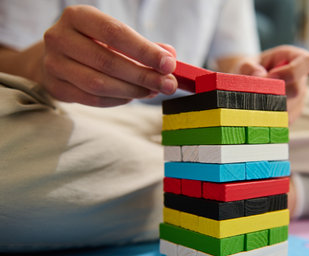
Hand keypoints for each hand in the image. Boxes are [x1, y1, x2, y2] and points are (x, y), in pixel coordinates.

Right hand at [41, 5, 177, 106]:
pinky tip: (133, 96)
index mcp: (78, 16)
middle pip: (108, 62)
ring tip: (153, 91)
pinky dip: (118, 100)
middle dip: (143, 76)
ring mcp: (54, 64)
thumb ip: (143, 45)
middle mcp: (60, 37)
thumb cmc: (93, 43)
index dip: (145, 51)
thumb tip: (170, 56)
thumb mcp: (115, 36)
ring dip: (133, 91)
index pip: (115, 33)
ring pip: (99, 84)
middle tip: (168, 85)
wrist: (57, 57)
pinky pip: (93, 99)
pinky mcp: (56, 88)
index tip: (169, 64)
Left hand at [236, 45, 308, 123]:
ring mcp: (300, 98)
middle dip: (274, 93)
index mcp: (296, 58)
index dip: (291, 71)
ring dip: (269, 108)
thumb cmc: (251, 68)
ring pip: (290, 107)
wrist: (250, 82)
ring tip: (251, 103)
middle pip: (297, 90)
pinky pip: (284, 120)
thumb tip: (259, 76)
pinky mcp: (294, 113)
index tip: (271, 75)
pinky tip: (257, 113)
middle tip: (254, 94)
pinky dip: (270, 118)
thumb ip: (249, 67)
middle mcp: (302, 79)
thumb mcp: (246, 62)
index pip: (307, 62)